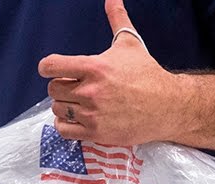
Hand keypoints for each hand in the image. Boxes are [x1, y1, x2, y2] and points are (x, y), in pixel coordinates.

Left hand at [38, 0, 180, 144]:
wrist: (167, 106)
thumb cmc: (147, 75)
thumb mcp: (130, 43)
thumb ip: (117, 19)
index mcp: (95, 67)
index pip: (51, 66)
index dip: (48, 67)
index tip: (52, 69)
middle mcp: (90, 91)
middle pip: (53, 89)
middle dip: (60, 86)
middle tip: (73, 87)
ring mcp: (92, 114)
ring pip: (57, 109)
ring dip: (64, 106)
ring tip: (78, 103)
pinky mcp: (96, 133)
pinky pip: (64, 130)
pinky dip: (65, 125)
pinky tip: (76, 118)